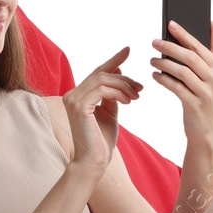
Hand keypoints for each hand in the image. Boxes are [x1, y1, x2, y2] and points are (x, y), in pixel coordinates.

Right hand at [63, 46, 142, 171]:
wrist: (94, 163)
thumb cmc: (102, 141)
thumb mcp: (110, 112)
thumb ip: (112, 94)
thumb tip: (119, 72)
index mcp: (79, 95)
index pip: (97, 72)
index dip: (113, 60)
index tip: (128, 50)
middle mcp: (72, 94)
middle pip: (101, 74)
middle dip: (124, 78)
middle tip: (140, 88)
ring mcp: (73, 99)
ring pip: (102, 79)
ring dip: (123, 86)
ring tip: (136, 96)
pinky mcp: (79, 106)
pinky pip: (102, 90)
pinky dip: (118, 92)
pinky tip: (128, 100)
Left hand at [151, 20, 212, 142]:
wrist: (206, 129)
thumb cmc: (205, 96)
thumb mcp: (212, 74)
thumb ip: (212, 50)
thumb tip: (211, 24)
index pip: (199, 46)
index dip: (184, 34)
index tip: (170, 24)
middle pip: (190, 57)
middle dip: (170, 47)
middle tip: (154, 42)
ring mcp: (206, 92)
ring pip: (182, 72)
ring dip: (164, 64)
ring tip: (152, 60)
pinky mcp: (195, 105)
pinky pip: (176, 88)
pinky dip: (164, 80)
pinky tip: (155, 75)